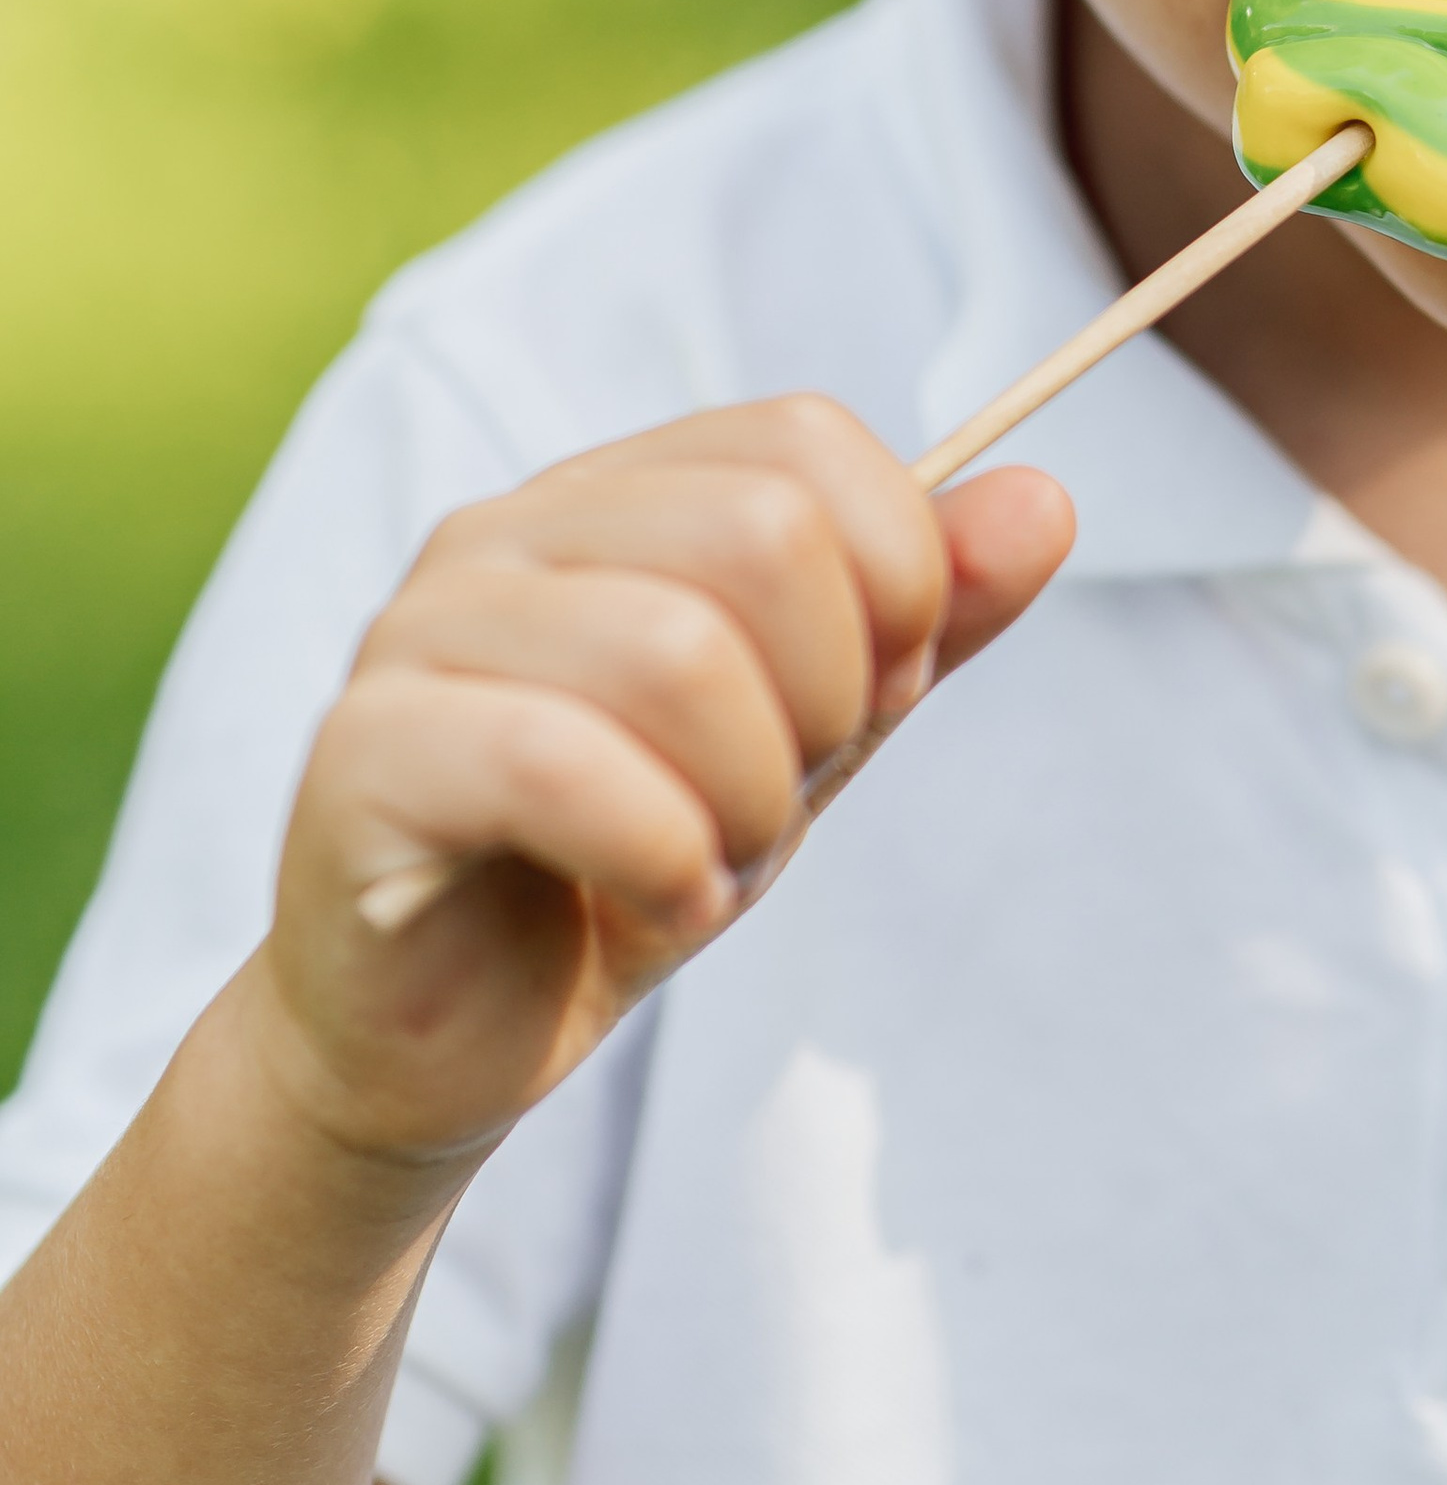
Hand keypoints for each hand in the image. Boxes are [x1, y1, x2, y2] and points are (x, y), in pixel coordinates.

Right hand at [257, 400, 1072, 1169]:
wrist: (447, 1044)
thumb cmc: (624, 865)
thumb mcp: (809, 738)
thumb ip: (924, 621)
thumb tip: (1047, 499)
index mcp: (611, 498)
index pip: (802, 441)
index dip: (894, 578)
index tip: (864, 703)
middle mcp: (504, 534)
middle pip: (761, 531)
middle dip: (825, 700)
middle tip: (774, 805)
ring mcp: (417, 634)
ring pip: (673, 650)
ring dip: (745, 799)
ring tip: (707, 863)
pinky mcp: (360, 758)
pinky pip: (558, 762)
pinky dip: (662, 854)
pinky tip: (660, 903)